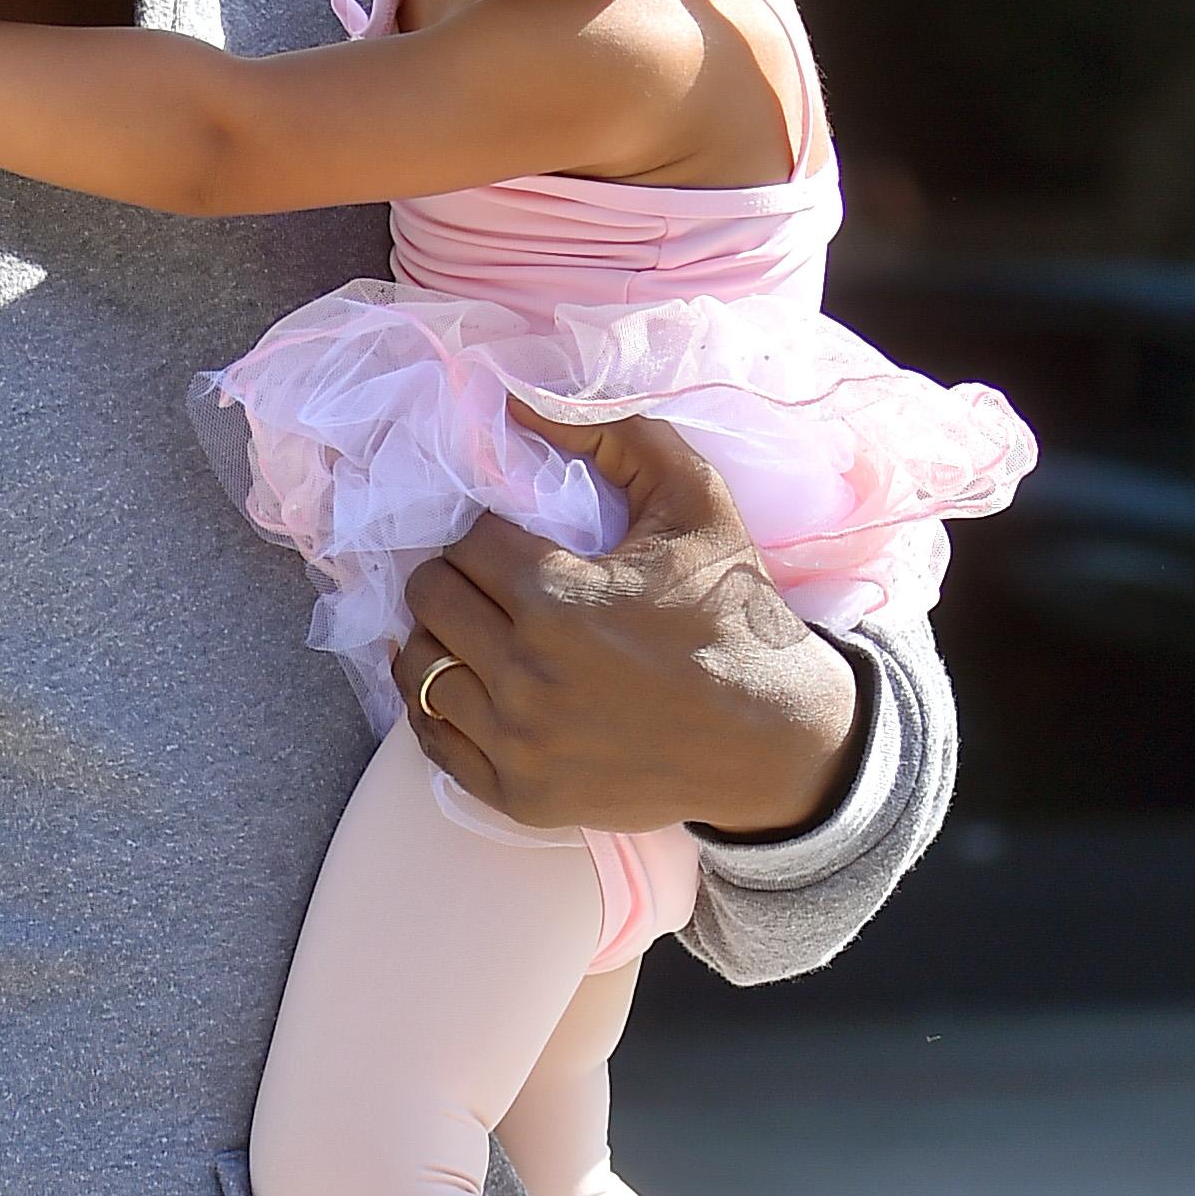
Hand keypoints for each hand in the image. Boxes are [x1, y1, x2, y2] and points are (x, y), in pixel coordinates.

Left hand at [396, 410, 861, 837]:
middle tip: (495, 581)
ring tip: (481, 629)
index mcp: (560, 598)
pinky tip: (468, 681)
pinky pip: (433, 739)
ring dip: (440, 638)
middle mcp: (526, 676)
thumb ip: (613, 433)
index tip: (522, 542)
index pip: (470, 542)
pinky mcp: (518, 795)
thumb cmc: (734, 611)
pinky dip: (437, 704)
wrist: (774, 738)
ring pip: (419, 667)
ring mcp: (518, 743)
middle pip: (432, 598)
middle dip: (458, 576)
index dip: (493, 532)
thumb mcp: (695, 499)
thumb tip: (516, 400)